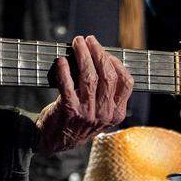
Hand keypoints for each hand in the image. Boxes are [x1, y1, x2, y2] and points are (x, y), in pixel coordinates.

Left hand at [35, 36, 132, 154]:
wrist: (54, 140)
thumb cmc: (78, 121)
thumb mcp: (100, 113)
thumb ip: (106, 93)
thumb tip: (103, 59)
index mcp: (116, 114)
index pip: (126, 82)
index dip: (115, 62)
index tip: (105, 51)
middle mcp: (104, 114)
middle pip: (108, 76)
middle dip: (98, 53)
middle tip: (89, 40)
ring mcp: (87, 113)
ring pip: (90, 77)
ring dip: (83, 55)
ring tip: (77, 43)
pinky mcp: (69, 110)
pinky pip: (67, 84)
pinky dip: (64, 70)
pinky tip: (61, 61)